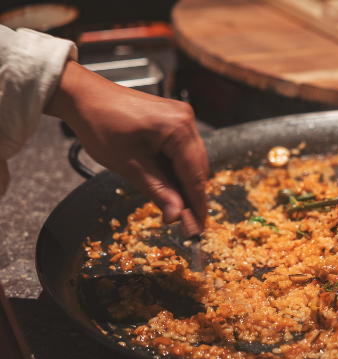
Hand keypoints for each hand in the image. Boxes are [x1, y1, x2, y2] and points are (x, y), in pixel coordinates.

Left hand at [45, 61, 208, 234]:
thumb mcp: (128, 164)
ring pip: (192, 161)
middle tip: (187, 223)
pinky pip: (183, 150)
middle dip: (192, 196)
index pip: (195, 175)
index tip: (197, 228)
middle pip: (198, 168)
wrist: (84, 96)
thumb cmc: (100, 123)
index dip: (197, 204)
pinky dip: (177, 169)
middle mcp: (186, 120)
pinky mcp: (174, 119)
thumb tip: (176, 216)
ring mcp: (182, 118)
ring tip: (176, 207)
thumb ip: (158, 191)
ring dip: (184, 183)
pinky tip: (170, 184)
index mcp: (178, 128)